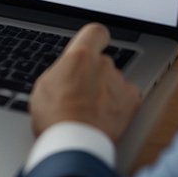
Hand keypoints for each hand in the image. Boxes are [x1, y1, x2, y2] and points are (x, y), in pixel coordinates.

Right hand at [30, 23, 140, 139]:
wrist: (75, 144)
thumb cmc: (54, 117)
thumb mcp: (44, 86)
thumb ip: (62, 71)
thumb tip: (68, 71)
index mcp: (80, 56)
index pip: (95, 32)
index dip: (94, 39)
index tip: (92, 46)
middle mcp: (103, 64)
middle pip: (103, 62)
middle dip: (95, 75)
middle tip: (81, 95)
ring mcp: (120, 82)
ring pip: (115, 81)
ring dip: (106, 91)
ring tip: (91, 112)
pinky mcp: (132, 101)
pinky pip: (128, 96)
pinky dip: (120, 104)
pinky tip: (107, 116)